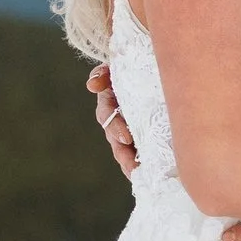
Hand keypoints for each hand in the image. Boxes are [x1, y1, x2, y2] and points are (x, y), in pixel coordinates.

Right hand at [88, 64, 137, 178]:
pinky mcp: (142, 135)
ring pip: (124, 149)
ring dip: (129, 163)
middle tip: (133, 164)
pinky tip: (148, 174)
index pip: (107, 115)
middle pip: (115, 139)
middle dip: (122, 152)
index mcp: (109, 101)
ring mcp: (128, 128)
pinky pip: (138, 153)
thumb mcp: (116, 67)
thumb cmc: (131, 65)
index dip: (115, 127)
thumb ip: (102, 74)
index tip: (126, 138)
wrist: (146, 68)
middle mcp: (116, 118)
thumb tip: (92, 85)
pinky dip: (139, 165)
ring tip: (139, 174)